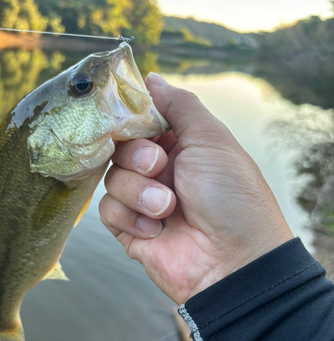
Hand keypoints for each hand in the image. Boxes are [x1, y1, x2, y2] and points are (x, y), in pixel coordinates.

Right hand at [99, 73, 292, 304]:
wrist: (234, 262)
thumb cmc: (230, 196)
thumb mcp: (211, 139)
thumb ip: (179, 105)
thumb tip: (150, 78)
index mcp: (180, 145)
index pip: (139, 121)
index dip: (129, 119)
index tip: (125, 119)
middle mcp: (160, 170)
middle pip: (119, 148)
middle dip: (136, 156)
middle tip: (158, 165)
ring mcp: (144, 201)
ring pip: (112, 179)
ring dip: (138, 192)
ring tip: (167, 208)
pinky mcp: (131, 230)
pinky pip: (107, 211)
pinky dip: (130, 218)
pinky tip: (156, 230)